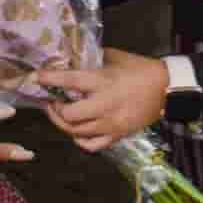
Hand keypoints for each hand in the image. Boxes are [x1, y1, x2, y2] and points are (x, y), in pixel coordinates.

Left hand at [35, 47, 167, 152]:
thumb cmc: (138, 69)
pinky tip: (77, 130)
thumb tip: (67, 58)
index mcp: (102, 81)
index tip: (35, 77)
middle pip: (69, 115)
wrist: (166, 89)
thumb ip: (90, 59)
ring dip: (63, 123)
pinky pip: (91, 145)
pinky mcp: (118, 135)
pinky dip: (79, 139)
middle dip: (54, 108)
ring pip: (76, 132)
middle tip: (52, 100)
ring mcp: (111, 124)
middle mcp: (104, 105)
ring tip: (60, 113)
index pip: (69, 81)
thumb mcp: (113, 57)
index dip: (48, 79)